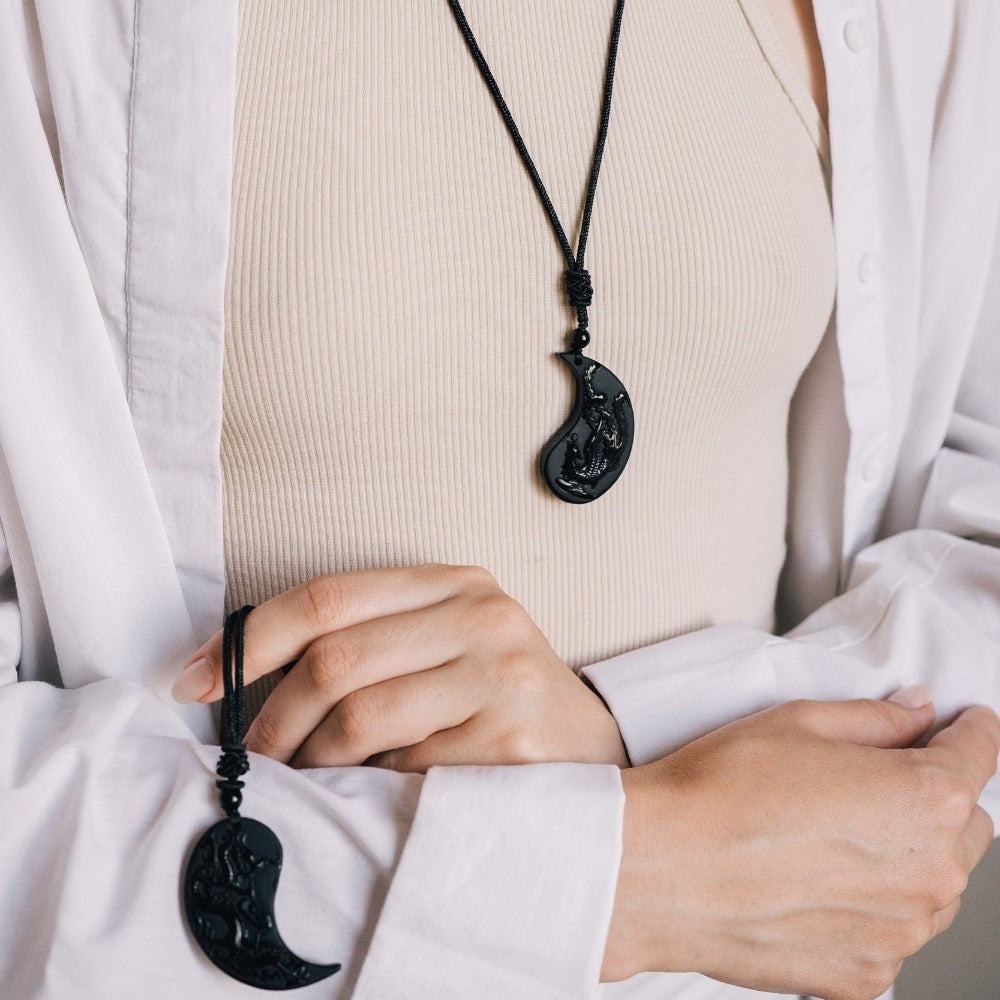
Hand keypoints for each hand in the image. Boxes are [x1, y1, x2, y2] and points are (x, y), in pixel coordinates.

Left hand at [173, 564, 627, 769]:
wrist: (591, 750)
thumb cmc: (501, 699)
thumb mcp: (445, 646)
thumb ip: (368, 643)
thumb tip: (242, 676)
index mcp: (456, 584)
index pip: (329, 595)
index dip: (250, 639)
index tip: (195, 678)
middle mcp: (483, 617)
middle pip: (335, 658)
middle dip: (273, 717)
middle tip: (255, 754)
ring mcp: (503, 676)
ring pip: (360, 717)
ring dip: (314, 760)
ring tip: (309, 777)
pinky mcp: (512, 741)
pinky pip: (404, 770)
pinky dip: (371, 788)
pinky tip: (377, 791)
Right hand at [603, 694, 999, 999]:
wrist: (657, 869)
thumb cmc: (720, 789)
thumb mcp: (797, 722)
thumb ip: (876, 718)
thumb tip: (916, 712)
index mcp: (923, 799)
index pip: (979, 756)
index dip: (971, 731)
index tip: (966, 725)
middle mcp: (930, 874)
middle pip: (967, 826)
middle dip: (937, 796)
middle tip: (877, 779)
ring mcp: (901, 934)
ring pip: (936, 884)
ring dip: (908, 855)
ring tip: (835, 834)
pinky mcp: (865, 975)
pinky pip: (894, 932)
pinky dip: (874, 905)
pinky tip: (816, 879)